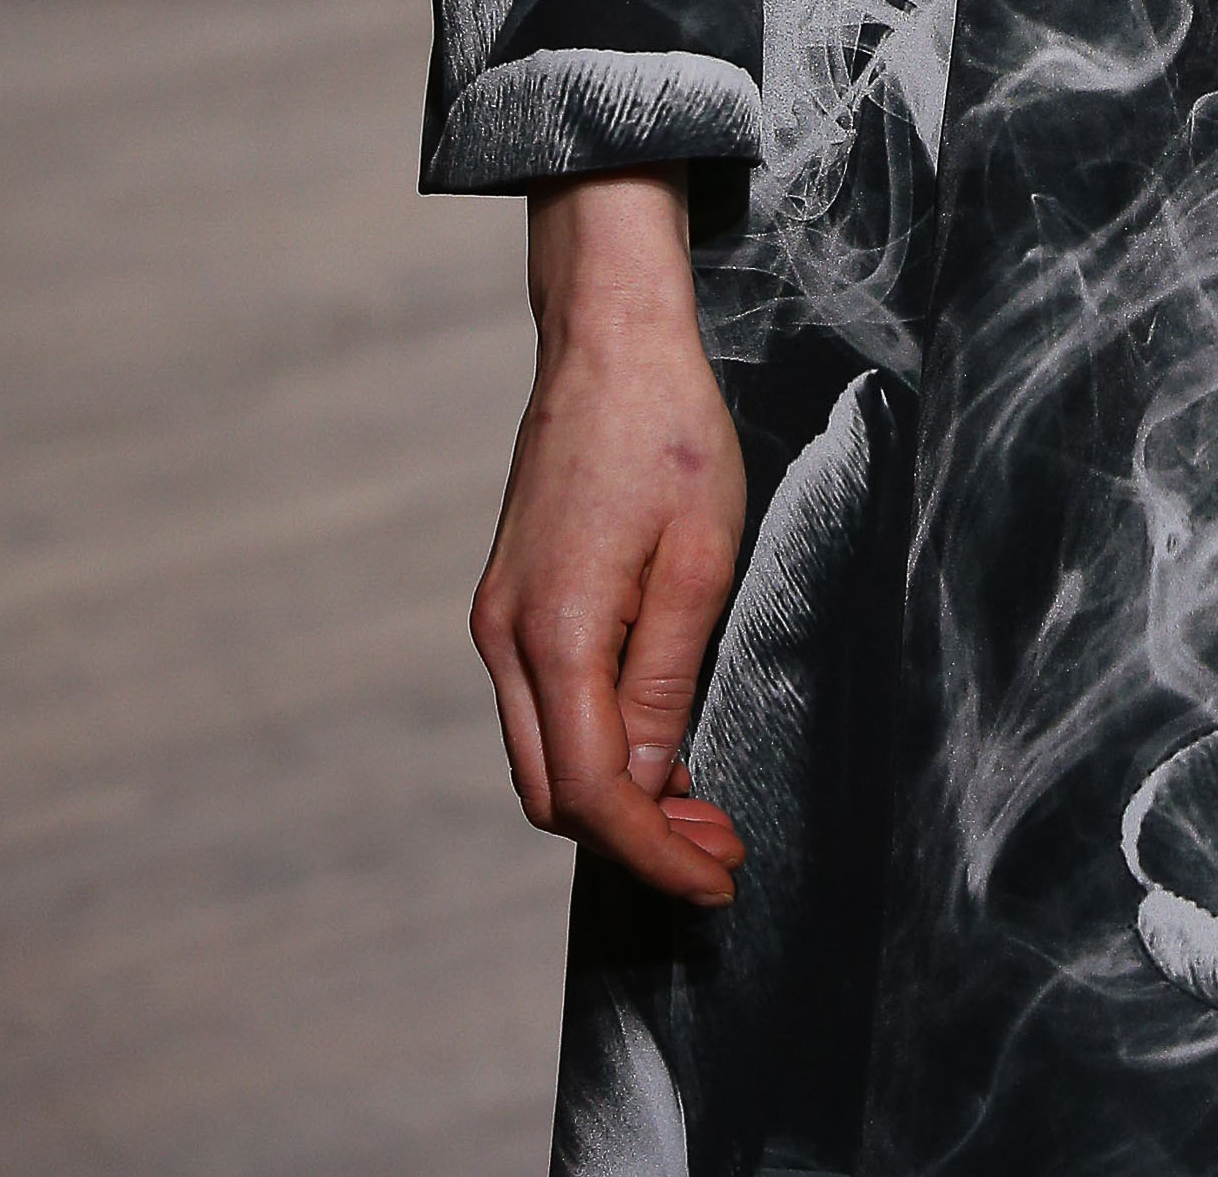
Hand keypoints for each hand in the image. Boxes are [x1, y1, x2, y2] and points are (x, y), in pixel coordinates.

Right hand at [471, 171, 750, 906]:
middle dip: (634, 841)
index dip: (655, 855)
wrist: (606, 338)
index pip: (596, 795)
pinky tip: (654, 741)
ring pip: (541, 759)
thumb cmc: (666, 429)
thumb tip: (648, 781)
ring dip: (612, 800)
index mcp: (556, 632)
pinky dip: (592, 748)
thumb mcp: (700, 554)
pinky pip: (540, 709)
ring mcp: (498, 620)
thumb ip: (667, 676)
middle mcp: (506, 637)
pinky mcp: (508, 601)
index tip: (716, 879)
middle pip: (553, 796)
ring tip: (698, 805)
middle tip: (719, 844)